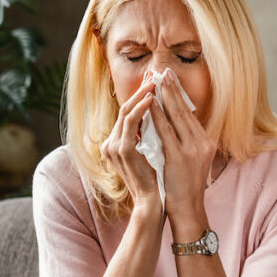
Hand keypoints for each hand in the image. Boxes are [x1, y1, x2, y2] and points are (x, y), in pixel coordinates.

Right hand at [100, 72, 160, 217]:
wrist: (153, 202)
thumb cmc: (157, 180)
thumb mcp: (154, 152)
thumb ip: (152, 136)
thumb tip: (164, 115)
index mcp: (118, 142)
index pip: (129, 112)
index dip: (142, 96)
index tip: (156, 81)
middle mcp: (112, 142)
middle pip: (125, 107)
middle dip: (142, 90)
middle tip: (156, 73)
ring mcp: (114, 146)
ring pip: (126, 111)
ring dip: (142, 94)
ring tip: (156, 81)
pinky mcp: (122, 150)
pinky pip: (131, 123)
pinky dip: (141, 109)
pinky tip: (153, 99)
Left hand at [147, 68, 216, 223]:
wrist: (187, 209)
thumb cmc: (185, 187)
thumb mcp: (192, 161)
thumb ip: (187, 142)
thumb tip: (176, 124)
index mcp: (206, 144)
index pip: (190, 115)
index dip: (179, 96)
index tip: (170, 80)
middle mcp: (202, 144)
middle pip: (185, 111)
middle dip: (172, 90)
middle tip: (163, 72)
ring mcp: (191, 150)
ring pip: (176, 117)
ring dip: (164, 97)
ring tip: (155, 81)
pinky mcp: (178, 157)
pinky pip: (165, 130)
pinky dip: (157, 114)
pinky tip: (149, 103)